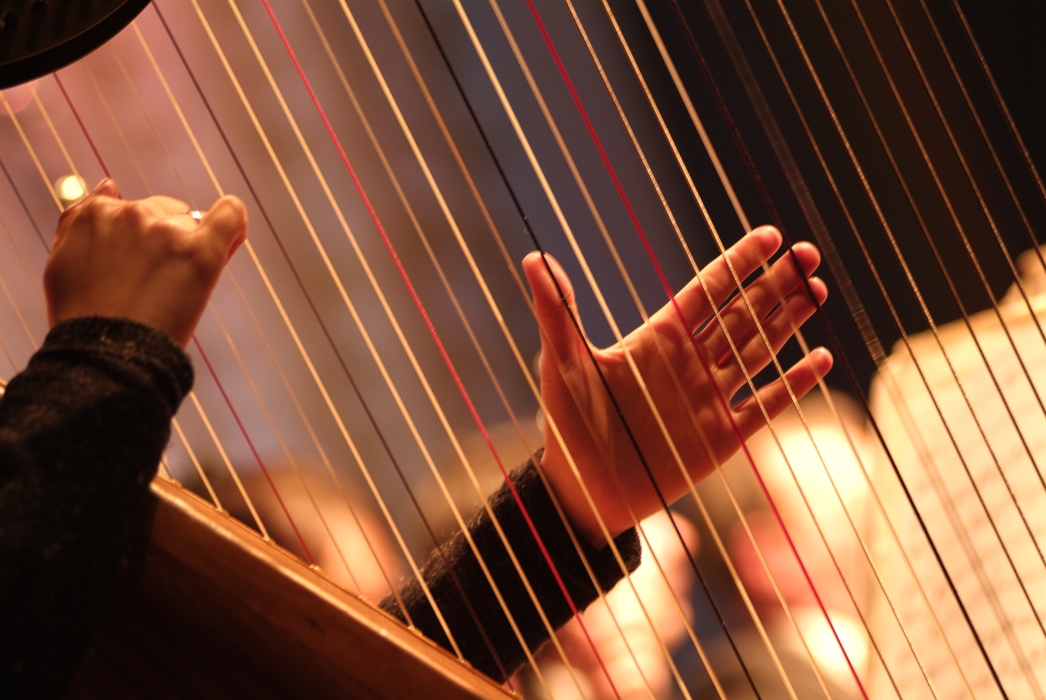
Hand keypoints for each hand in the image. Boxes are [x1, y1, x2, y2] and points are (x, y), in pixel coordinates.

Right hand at [44, 179, 247, 347]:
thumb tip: (109, 184)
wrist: (106, 357)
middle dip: (162, 240)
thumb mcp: (63, 263)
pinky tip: (230, 242)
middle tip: (157, 284)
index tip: (137, 264)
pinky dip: (234, 222)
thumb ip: (80, 222)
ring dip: (188, 245)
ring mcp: (164, 231)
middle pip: (161, 212)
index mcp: (93, 214)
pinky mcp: (198, 251)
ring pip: (190, 221)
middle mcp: (129, 214)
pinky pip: (230, 216)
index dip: (135, 235)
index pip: (123, 206)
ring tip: (177, 288)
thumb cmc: (85, 320)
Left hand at [523, 226, 831, 546]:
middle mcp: (690, 362)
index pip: (708, 291)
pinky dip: (794, 384)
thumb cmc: (568, 423)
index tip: (771, 236)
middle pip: (742, 313)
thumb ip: (556, 311)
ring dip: (788, 321)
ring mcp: (710, 399)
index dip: (739, 262)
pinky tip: (821, 358)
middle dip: (775, 284)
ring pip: (759, 350)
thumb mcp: (562, 363)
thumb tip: (534, 257)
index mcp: (658, 338)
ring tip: (817, 290)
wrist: (584, 490)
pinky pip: (766, 405)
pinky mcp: (723, 438)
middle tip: (809, 255)